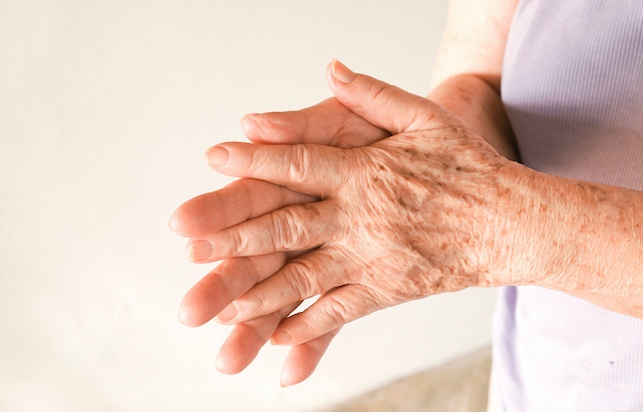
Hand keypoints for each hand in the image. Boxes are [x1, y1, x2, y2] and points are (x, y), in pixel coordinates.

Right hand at [170, 94, 388, 383]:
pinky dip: (312, 340)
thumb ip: (306, 123)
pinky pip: (333, 313)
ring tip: (229, 358)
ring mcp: (329, 250)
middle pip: (260, 252)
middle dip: (225, 282)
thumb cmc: (390, 136)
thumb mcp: (354, 120)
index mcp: (301, 178)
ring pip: (287, 290)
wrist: (445, 169)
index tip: (183, 227)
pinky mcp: (359, 278)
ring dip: (259, 323)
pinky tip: (288, 366)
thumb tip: (253, 124)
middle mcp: (307, 217)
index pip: (255, 195)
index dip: (221, 210)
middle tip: (190, 312)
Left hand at [186, 60, 516, 346]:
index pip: (297, 161)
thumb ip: (372, 94)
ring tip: (222, 304)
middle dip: (235, 234)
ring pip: (303, 275)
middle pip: (286, 223)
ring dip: (258, 291)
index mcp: (363, 170)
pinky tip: (276, 335)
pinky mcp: (385, 288)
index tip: (215, 157)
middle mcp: (359, 215)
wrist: (507, 220)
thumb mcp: (423, 117)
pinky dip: (306, 325)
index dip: (253, 158)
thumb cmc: (467, 167)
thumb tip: (331, 69)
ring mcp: (370, 256)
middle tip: (193, 244)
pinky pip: (338, 311)